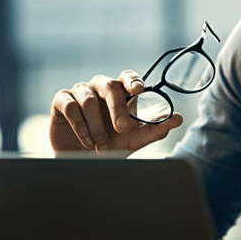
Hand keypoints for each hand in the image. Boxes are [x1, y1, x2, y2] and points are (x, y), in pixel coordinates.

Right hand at [49, 72, 183, 152]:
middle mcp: (101, 87)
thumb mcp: (135, 140)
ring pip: (89, 100)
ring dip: (97, 126)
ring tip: (101, 145)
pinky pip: (71, 106)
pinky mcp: (62, 100)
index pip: (128, 77)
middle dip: (118, 108)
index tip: (138, 90)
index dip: (133, 80)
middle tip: (122, 129)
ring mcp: (80, 92)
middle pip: (110, 85)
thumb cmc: (112, 146)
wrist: (83, 162)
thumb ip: (156, 129)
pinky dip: (80, 126)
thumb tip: (178, 119)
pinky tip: (87, 141)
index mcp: (120, 92)